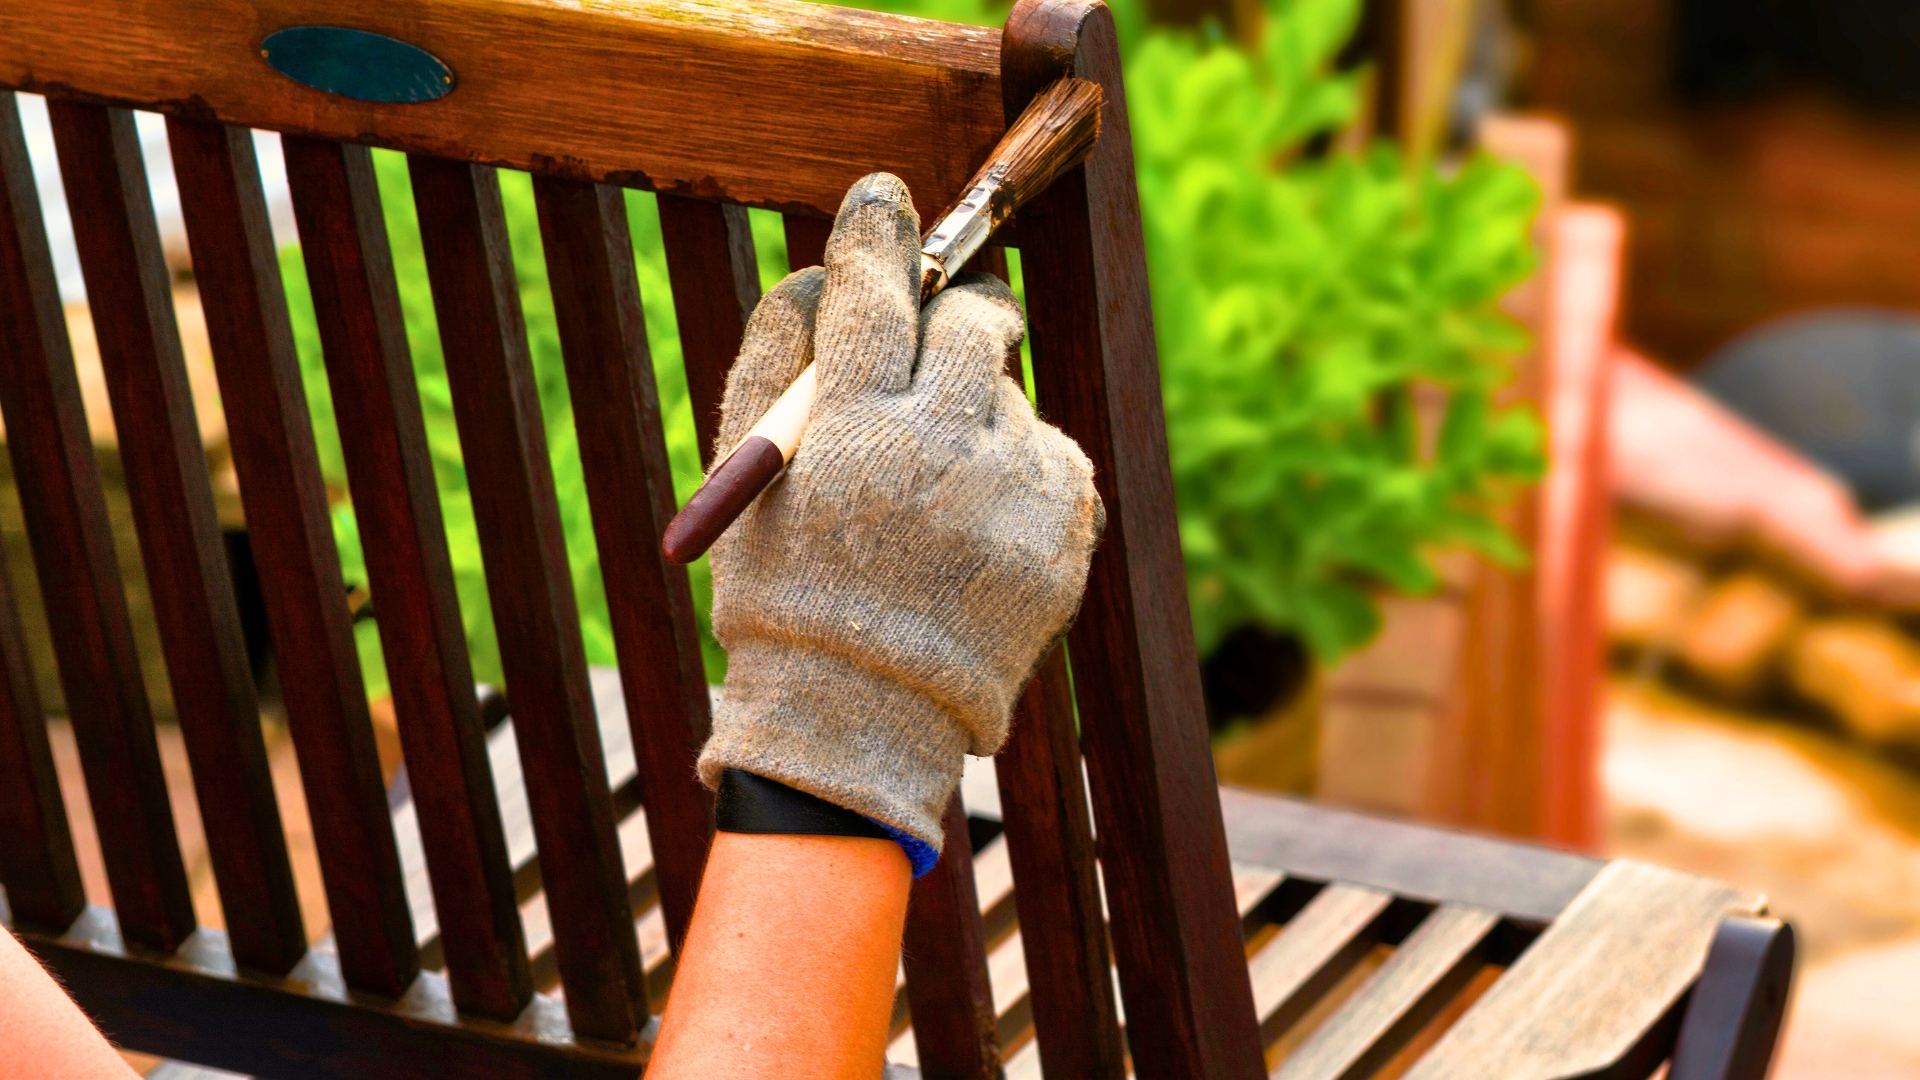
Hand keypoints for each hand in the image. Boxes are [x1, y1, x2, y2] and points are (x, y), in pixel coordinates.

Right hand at [696, 173, 1102, 851]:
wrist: (863, 717)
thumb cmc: (789, 591)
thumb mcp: (750, 481)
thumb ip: (775, 363)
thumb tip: (818, 275)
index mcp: (851, 428)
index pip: (874, 290)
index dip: (880, 235)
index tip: (886, 203)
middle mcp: (941, 444)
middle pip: (976, 320)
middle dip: (960, 315)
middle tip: (945, 336)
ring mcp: (1015, 486)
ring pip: (1013, 393)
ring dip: (980, 413)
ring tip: (941, 489)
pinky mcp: (1068, 525)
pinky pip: (1054, 453)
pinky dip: (1021, 471)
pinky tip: (979, 528)